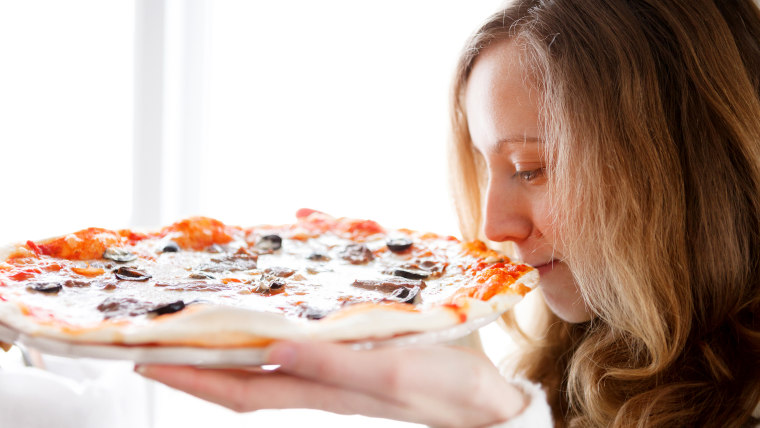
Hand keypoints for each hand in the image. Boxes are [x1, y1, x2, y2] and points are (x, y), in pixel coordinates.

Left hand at [135, 342, 525, 427]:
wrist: (486, 404)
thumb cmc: (445, 387)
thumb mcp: (388, 372)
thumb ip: (332, 364)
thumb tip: (273, 350)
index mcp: (324, 389)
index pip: (242, 390)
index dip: (193, 378)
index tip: (147, 359)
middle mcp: (322, 384)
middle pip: (245, 379)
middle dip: (200, 361)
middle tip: (162, 334)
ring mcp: (338, 374)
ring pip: (269, 364)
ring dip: (232, 346)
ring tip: (204, 322)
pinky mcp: (358, 361)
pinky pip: (305, 347)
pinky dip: (278, 330)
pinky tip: (278, 310)